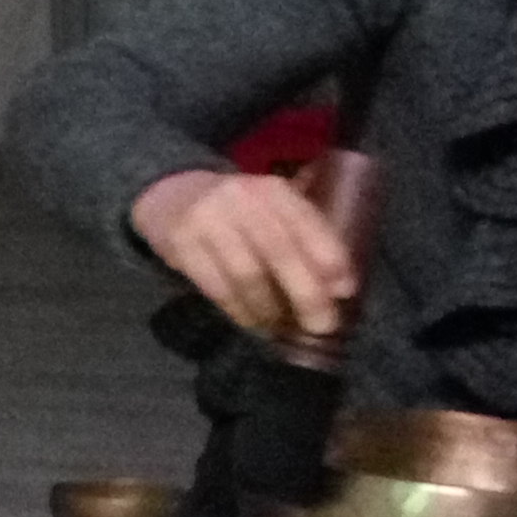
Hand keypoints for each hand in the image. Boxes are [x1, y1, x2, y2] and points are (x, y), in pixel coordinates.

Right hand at [129, 168, 356, 348]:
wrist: (170, 194)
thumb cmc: (238, 211)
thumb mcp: (271, 207)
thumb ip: (302, 234)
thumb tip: (340, 288)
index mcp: (272, 189)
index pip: (307, 222)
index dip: (330, 257)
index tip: (346, 291)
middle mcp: (240, 198)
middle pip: (280, 252)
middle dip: (306, 294)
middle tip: (321, 325)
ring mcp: (207, 219)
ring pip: (247, 274)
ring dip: (269, 308)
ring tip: (280, 327)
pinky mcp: (180, 243)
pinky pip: (216, 286)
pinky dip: (239, 310)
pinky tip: (251, 321)